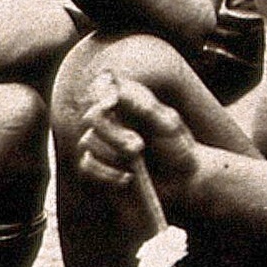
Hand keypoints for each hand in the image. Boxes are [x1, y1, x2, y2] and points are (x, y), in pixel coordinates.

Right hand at [77, 74, 200, 200]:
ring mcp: (99, 142)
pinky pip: (86, 166)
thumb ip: (147, 109)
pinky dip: (106, 174)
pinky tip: (128, 179)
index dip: (100, 91)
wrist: (180, 179)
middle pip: (92, 117)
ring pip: (88, 142)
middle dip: (112, 133)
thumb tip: (119, 93)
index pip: (102, 87)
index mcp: (126, 101)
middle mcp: (109, 118)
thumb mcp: (169, 127)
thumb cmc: (176, 147)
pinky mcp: (96, 166)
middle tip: (138, 146)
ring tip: (138, 163)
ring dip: (112, 154)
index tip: (112, 101)